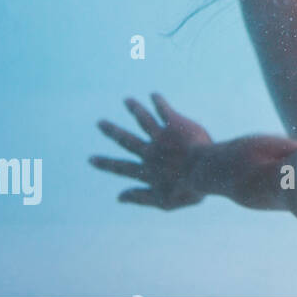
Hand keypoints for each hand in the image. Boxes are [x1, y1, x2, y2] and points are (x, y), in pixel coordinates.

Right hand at [90, 93, 212, 209]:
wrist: (205, 170)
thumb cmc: (189, 189)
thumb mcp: (164, 202)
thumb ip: (141, 198)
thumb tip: (118, 197)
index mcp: (147, 170)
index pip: (122, 167)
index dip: (106, 164)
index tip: (91, 159)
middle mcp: (150, 151)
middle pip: (127, 140)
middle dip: (113, 131)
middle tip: (100, 122)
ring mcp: (162, 136)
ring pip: (144, 120)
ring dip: (135, 109)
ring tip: (127, 100)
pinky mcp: (176, 124)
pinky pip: (164, 110)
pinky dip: (158, 102)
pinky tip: (154, 95)